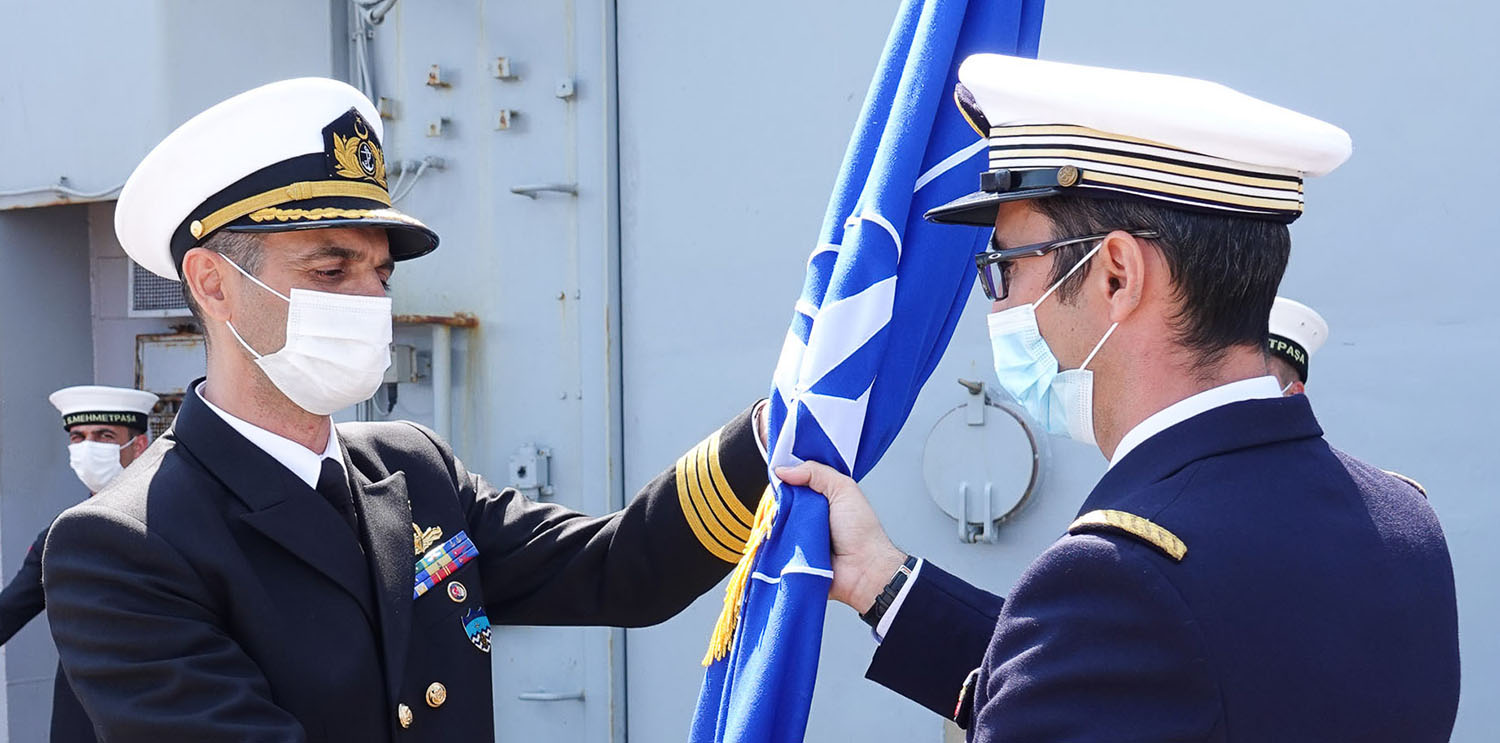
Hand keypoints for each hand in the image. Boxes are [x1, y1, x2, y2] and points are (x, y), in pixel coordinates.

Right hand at [775, 461, 906, 612]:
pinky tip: (773, 538)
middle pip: (781, 503)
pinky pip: (773, 547)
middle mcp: (808, 516)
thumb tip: (783, 470)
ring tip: (781, 522)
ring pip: (774, 524)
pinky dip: (772, 543)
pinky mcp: (790, 557)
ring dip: (775, 523)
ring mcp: (798, 537)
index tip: (776, 474)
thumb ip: (816, 472)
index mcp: (820, 499)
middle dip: (777, 501)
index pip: (794, 483)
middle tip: (781, 502)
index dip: (785, 478)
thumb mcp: (843, 489)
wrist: (863, 570)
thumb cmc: (861, 531)